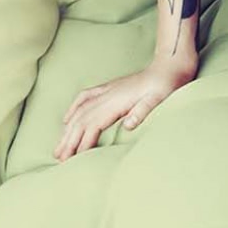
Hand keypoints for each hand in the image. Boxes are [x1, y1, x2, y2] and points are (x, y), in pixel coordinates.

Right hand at [53, 55, 198, 160]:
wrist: (168, 67)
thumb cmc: (165, 85)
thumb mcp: (158, 99)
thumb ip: (142, 111)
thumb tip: (128, 125)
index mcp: (116, 102)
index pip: (93, 126)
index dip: (82, 142)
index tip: (74, 160)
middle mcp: (106, 96)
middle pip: (81, 120)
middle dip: (69, 140)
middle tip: (59, 159)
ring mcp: (106, 91)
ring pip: (79, 112)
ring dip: (67, 130)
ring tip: (58, 147)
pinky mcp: (109, 88)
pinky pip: (84, 98)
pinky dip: (73, 109)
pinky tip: (66, 119)